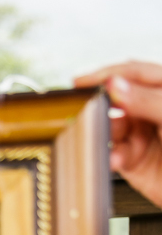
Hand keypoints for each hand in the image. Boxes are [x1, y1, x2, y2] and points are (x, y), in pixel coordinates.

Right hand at [75, 62, 161, 207]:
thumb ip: (146, 99)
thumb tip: (116, 86)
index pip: (135, 73)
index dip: (108, 74)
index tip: (83, 81)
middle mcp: (152, 111)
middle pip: (118, 101)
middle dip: (103, 107)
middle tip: (89, 112)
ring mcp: (142, 135)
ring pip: (112, 129)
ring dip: (106, 134)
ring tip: (106, 139)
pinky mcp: (133, 161)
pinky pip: (114, 154)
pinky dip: (110, 156)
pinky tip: (114, 158)